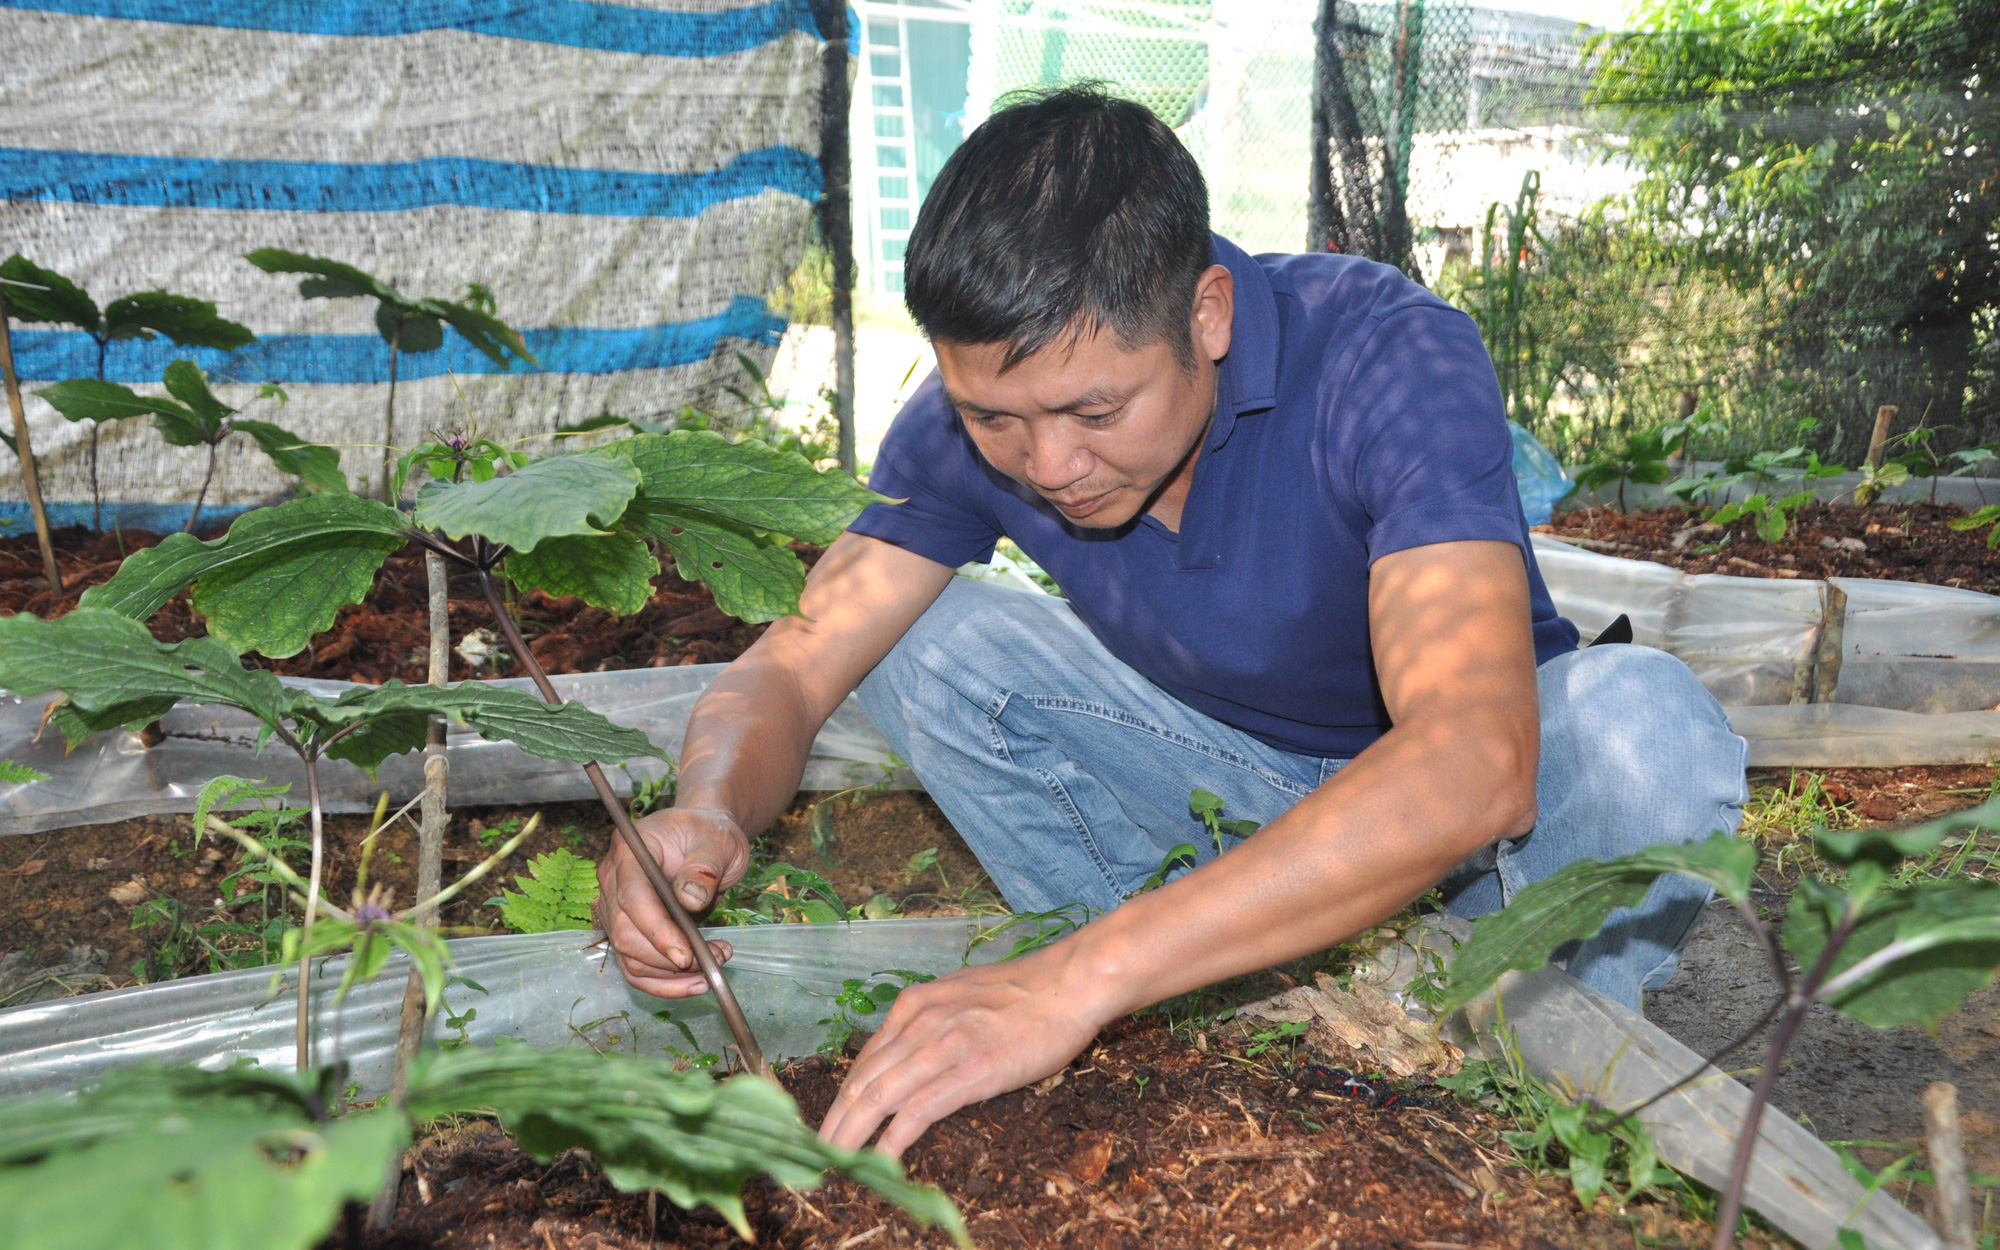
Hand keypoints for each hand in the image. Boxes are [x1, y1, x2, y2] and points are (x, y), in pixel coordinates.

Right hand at [598, 806, 749, 997]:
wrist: (705, 841)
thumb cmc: (709, 834)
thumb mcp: (718, 840)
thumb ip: (704, 866)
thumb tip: (690, 899)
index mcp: (628, 850)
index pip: (632, 897)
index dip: (656, 930)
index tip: (686, 955)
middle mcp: (613, 880)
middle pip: (625, 933)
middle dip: (668, 958)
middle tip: (716, 958)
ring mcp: (615, 908)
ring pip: (630, 958)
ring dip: (672, 975)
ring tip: (716, 961)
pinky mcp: (628, 931)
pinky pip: (637, 968)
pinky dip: (665, 983)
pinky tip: (696, 982)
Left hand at [817, 942, 1110, 1156]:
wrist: (1069, 983)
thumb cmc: (1025, 993)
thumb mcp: (961, 997)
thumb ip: (932, 1024)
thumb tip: (914, 1056)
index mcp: (915, 1005)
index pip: (865, 1060)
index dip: (844, 1096)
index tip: (833, 1122)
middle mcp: (920, 1022)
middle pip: (862, 1080)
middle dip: (835, 1121)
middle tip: (817, 1151)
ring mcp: (943, 1046)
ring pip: (879, 1096)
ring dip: (851, 1134)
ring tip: (835, 1161)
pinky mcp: (969, 1071)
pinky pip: (917, 1111)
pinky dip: (892, 1139)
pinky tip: (880, 1160)